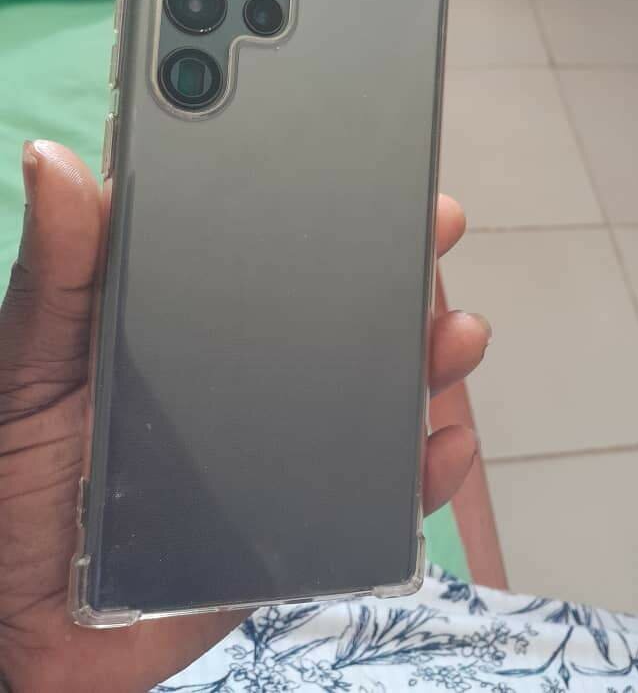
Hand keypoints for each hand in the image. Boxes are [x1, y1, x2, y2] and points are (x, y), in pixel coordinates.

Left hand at [0, 141, 488, 692]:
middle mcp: (251, 369)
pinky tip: (442, 445)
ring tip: (452, 336)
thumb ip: (55, 275)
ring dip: (430, 357)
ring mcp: (286, 440)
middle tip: (435, 226)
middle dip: (401, 265)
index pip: (268, 244)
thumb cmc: (19, 483)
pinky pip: (381, 489)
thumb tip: (53, 162)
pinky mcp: (304, 514)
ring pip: (380, 387)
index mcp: (193, 318)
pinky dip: (424, 469)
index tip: (367, 154)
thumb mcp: (34, 364)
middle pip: (345, 308)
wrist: (33, 625)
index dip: (323, 199)